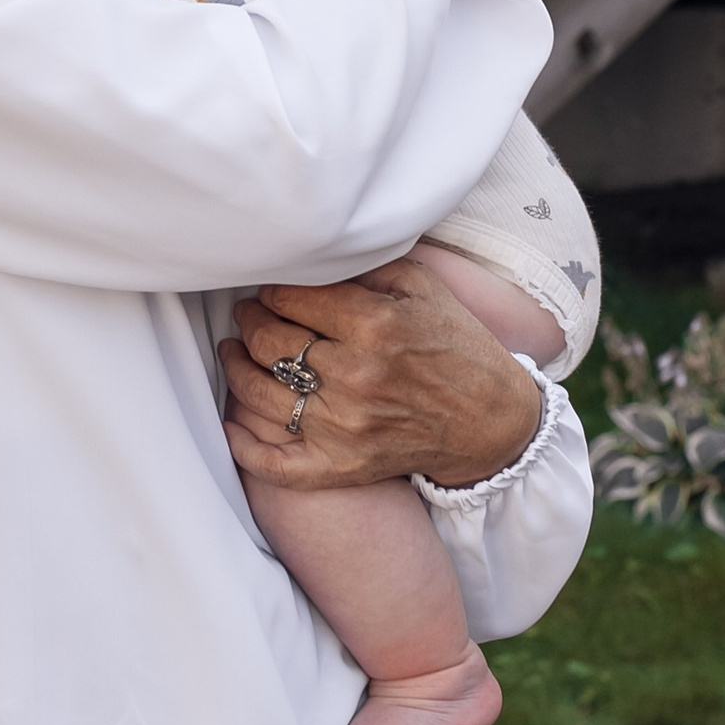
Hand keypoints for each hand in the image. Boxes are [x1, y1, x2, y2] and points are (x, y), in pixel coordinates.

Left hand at [219, 258, 542, 493]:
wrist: (491, 423)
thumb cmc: (459, 348)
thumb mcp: (424, 289)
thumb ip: (368, 267)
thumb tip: (312, 257)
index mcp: (374, 326)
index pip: (291, 298)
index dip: (272, 289)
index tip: (271, 289)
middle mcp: (354, 376)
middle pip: (267, 341)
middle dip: (249, 320)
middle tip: (248, 314)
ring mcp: (342, 427)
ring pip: (257, 392)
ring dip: (235, 367)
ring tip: (232, 353)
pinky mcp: (340, 466)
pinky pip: (273, 463)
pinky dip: (244, 445)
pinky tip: (233, 424)